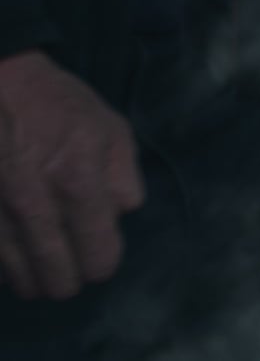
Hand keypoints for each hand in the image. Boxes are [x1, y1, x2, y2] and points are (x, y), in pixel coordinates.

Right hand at [0, 52, 144, 300]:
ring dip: (36, 280)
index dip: (103, 263)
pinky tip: (17, 263)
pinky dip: (7, 267)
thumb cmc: (55, 104)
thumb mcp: (109, 127)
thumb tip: (122, 214)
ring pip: (19, 276)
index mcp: (76, 179)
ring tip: (46, 275)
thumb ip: (123, 175)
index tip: (101, 261)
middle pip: (57, 275)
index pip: (97, 251)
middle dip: (70, 280)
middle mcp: (34, 204)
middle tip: (74, 275)